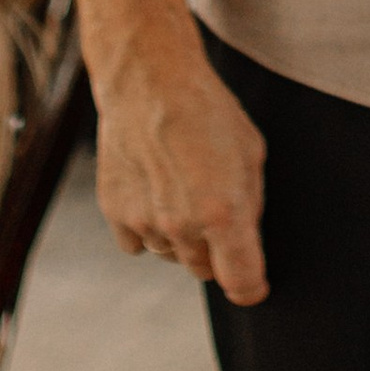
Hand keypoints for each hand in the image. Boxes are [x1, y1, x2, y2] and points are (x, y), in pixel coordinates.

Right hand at [91, 26, 268, 302]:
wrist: (149, 81)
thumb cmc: (208, 111)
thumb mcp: (250, 154)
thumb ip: (250, 206)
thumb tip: (247, 240)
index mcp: (224, 215)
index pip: (241, 282)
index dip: (251, 288)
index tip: (254, 286)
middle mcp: (182, 227)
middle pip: (205, 270)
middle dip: (216, 251)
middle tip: (216, 209)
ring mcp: (145, 222)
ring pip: (171, 256)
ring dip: (181, 237)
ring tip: (182, 188)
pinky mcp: (115, 212)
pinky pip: (137, 242)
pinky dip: (148, 227)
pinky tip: (154, 191)